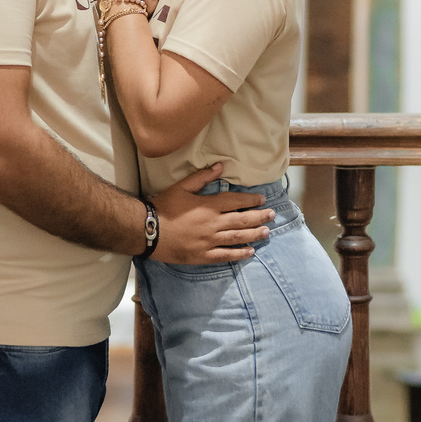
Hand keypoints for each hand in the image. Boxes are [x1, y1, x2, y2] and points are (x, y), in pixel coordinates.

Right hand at [150, 164, 268, 263]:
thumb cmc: (163, 207)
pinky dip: (239, 253)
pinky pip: (225, 255)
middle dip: (259, 217)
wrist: (148, 231)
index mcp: (208, 206)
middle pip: (242, 219)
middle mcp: (213, 224)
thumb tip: (221, 166)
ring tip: (267, 232)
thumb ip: (202, 177)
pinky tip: (250, 252)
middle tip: (272, 215)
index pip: (235, 201)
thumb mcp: (181, 187)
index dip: (250, 200)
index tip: (262, 199)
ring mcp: (209, 241)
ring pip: (237, 237)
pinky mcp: (203, 255)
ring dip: (254, 234)